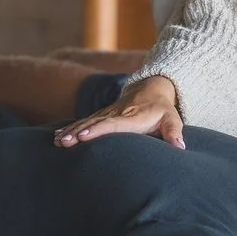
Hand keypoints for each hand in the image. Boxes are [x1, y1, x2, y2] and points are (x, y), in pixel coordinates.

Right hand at [54, 75, 184, 148]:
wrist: (151, 89)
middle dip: (79, 132)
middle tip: (64, 142)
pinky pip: (83, 122)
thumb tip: (180, 146)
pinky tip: (57, 137)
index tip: (85, 136)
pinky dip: (69, 128)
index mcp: (132, 117)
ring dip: (71, 131)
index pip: (114, 124)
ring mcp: (106, 114)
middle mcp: (116, 114)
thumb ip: (174, 131)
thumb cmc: (162, 109)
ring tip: (58, 141)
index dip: (99, 129)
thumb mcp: (172, 118)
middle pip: (95, 123)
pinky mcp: (100, 116)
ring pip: (86, 122)